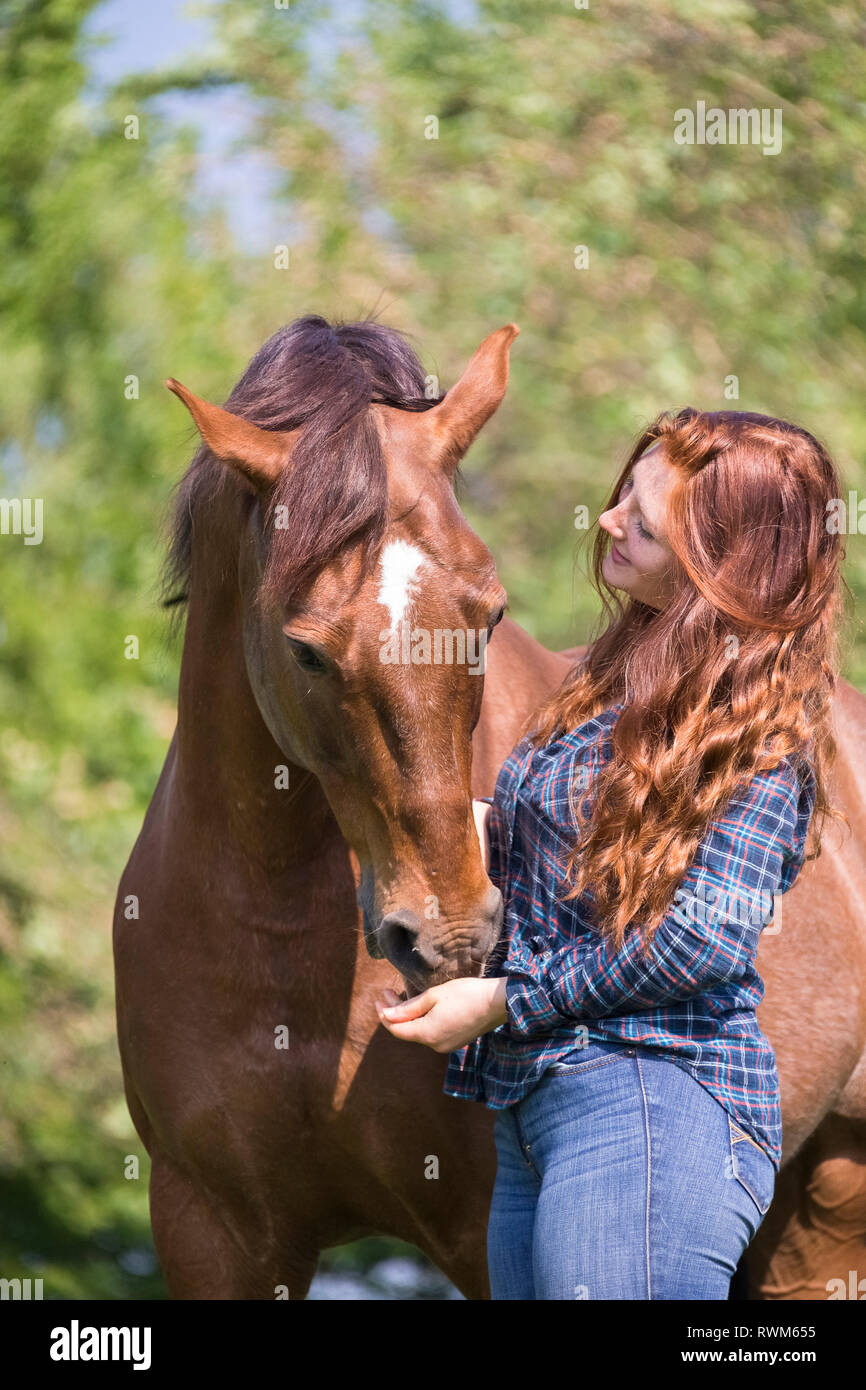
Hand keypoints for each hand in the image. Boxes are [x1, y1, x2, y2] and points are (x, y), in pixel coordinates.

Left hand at [375, 976, 508, 1051]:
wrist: (498, 1003)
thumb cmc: (466, 994)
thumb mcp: (434, 996)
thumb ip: (409, 1008)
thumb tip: (388, 1015)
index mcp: (428, 1034)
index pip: (396, 1029)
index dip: (384, 1014)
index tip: (378, 998)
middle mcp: (435, 1045)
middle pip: (407, 1031)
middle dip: (395, 1012)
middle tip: (388, 992)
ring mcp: (446, 1045)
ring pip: (419, 1032)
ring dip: (408, 1016)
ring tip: (402, 997)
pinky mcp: (455, 1041)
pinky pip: (431, 1033)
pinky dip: (421, 1021)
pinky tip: (420, 1008)